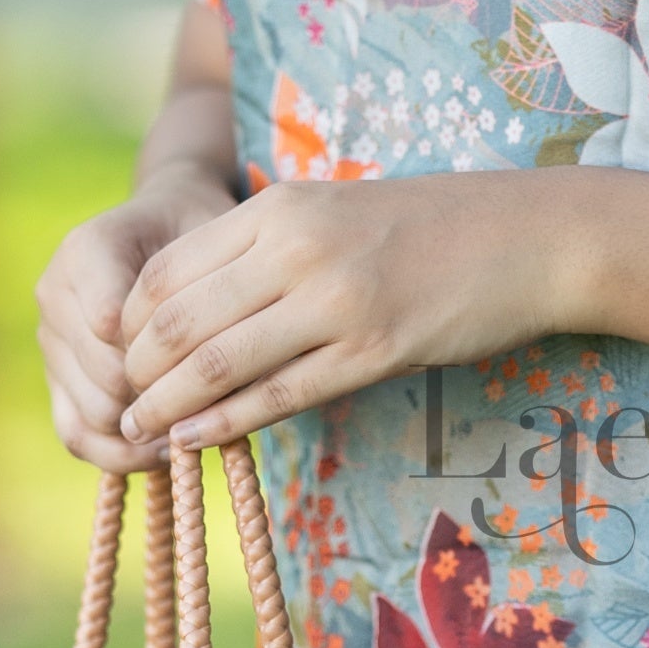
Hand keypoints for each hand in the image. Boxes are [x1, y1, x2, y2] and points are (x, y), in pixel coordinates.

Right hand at [38, 169, 239, 469]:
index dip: (168, 356)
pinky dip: (121, 454)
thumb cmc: (199, 231)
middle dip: (164, 398)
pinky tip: (165, 449)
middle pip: (105, 376)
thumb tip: (224, 371)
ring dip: (147, 430)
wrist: (163, 225)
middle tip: (219, 409)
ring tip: (198, 428)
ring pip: (92, 414)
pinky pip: (75, 434)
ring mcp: (49, 339)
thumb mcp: (215, 237)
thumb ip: (215, 285)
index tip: (218, 362)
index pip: (113, 323)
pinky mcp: (55, 377)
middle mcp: (54, 293)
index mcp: (86, 249)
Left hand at [115, 170, 583, 452]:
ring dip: (167, 404)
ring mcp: (338, 298)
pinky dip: (225, 424)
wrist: (530, 235)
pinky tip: (194, 441)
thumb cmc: (430, 228)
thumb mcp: (335, 212)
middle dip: (136, 370)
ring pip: (219, 361)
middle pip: (180, 318)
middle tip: (118, 405)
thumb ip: (267, 246)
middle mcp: (298, 246)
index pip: (167, 267)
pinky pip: (278, 395)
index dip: (129, 322)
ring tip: (140, 433)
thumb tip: (198, 304)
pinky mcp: (375, 348)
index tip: (119, 356)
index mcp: (280, 207)